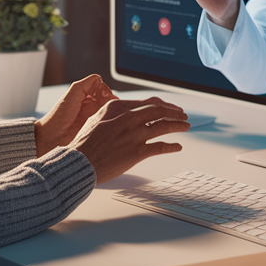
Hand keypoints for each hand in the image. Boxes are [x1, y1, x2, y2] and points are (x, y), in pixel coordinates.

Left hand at [35, 74, 117, 156]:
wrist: (53, 136)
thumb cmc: (59, 115)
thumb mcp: (74, 92)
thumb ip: (88, 83)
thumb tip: (101, 79)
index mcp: (84, 95)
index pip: (102, 88)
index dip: (106, 91)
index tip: (105, 95)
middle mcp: (89, 106)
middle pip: (108, 99)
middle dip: (111, 100)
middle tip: (108, 105)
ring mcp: (92, 117)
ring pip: (109, 110)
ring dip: (111, 110)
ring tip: (107, 113)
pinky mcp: (94, 128)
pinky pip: (107, 122)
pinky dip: (110, 120)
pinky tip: (106, 121)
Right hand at [69, 97, 189, 183]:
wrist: (79, 162)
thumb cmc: (85, 143)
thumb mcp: (96, 119)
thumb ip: (113, 113)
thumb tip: (127, 111)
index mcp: (117, 108)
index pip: (147, 103)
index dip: (162, 105)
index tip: (170, 107)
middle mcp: (128, 118)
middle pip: (158, 111)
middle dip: (174, 112)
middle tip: (182, 115)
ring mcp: (134, 135)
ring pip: (163, 126)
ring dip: (178, 125)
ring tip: (186, 126)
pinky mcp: (137, 152)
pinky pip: (160, 147)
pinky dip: (171, 146)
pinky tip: (177, 146)